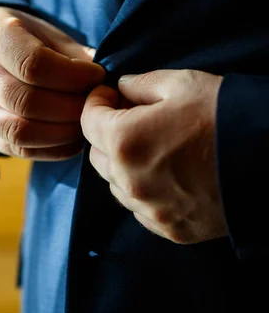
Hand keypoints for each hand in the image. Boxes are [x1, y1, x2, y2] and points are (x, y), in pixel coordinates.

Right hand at [0, 7, 104, 159]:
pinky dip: (50, 150)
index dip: (71, 75)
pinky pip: (14, 149)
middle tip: (95, 105)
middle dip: (69, 107)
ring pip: (17, 131)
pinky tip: (72, 140)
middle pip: (24, 101)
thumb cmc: (17, 37)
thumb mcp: (41, 29)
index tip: (96, 76)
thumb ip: (71, 52)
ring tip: (85, 124)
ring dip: (60, 133)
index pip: (31, 63)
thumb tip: (103, 79)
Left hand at [81, 69, 226, 243]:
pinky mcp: (170, 229)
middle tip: (129, 118)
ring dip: (122, 165)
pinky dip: (142, 191)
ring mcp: (150, 210)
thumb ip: (140, 84)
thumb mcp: (181, 83)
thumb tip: (121, 89)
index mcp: (125, 141)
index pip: (87, 121)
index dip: (95, 103)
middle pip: (97, 156)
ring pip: (116, 186)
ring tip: (149, 148)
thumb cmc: (225, 115)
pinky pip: (140, 210)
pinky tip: (165, 176)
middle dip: (106, 134)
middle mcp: (130, 181)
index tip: (109, 95)